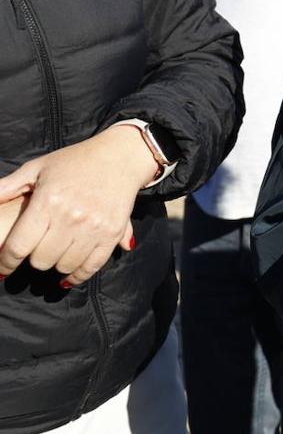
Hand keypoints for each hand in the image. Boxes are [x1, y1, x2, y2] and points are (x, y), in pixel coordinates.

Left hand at [0, 125, 154, 285]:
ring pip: (65, 265)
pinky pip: (92, 266)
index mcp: (48, 201)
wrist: (120, 156)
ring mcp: (94, 226)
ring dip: (56, 264)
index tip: (3, 268)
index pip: (18, 246)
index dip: (5, 262)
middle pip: (41, 260)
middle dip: (34, 259)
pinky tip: (69, 277)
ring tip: (54, 256)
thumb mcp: (37, 168)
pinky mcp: (113, 232)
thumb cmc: (74, 161)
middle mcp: (71, 216)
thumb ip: (7, 187)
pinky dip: (78, 275)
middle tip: (36, 250)